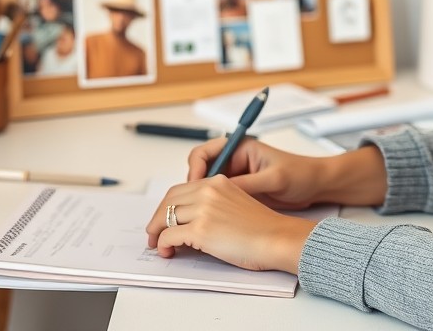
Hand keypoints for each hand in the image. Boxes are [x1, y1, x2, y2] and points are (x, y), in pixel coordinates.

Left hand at [145, 176, 315, 272]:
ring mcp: (203, 209)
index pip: (180, 189)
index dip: (168, 205)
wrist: (278, 239)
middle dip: (157, 218)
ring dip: (157, 232)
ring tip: (158, 244)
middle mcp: (208, 191)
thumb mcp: (235, 204)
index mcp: (218, 182)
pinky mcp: (200, 230)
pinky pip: (169, 236)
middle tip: (154, 232)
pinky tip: (168, 251)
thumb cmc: (264, 228)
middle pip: (168, 200)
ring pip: (164, 217)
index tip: (164, 218)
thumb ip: (213, 205)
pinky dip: (163, 245)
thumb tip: (190, 221)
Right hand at [185, 137, 328, 209]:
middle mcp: (234, 161)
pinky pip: (216, 199)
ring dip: (198, 200)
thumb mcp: (273, 179)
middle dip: (191, 189)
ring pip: (205, 188)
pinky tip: (209, 220)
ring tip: (196, 216)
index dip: (195, 170)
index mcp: (239, 148)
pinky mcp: (239, 193)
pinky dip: (209, 208)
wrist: (316, 186)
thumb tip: (220, 191)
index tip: (194, 188)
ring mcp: (235, 178)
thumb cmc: (300, 174)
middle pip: (199, 171)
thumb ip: (247, 183)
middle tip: (189, 207)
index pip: (204, 154)